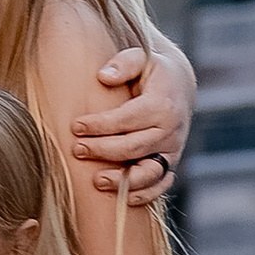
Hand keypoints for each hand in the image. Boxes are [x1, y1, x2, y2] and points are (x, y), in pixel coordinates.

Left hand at [72, 38, 194, 205]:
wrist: (179, 84)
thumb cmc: (152, 70)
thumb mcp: (141, 56)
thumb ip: (123, 63)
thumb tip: (103, 76)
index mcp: (162, 104)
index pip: (127, 119)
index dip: (100, 124)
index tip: (76, 126)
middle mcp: (171, 130)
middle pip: (134, 147)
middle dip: (103, 150)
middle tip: (77, 149)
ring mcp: (173, 149)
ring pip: (150, 172)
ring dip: (123, 181)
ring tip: (96, 181)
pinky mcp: (171, 162)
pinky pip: (161, 184)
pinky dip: (145, 194)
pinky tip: (123, 198)